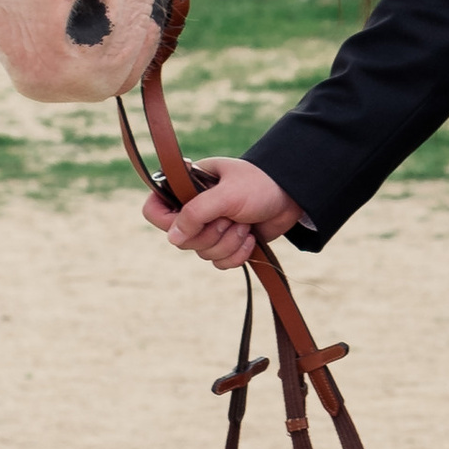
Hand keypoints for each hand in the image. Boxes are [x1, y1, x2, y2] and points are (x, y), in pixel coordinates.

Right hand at [142, 156, 305, 269]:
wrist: (293, 196)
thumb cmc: (260, 185)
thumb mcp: (226, 195)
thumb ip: (196, 213)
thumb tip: (173, 238)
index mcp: (187, 187)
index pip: (154, 209)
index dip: (167, 221)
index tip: (188, 223)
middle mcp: (195, 209)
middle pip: (181, 240)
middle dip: (211, 234)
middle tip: (230, 218)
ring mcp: (211, 227)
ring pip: (202, 253)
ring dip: (228, 243)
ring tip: (245, 225)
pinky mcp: (227, 243)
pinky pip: (220, 262)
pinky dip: (237, 254)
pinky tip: (251, 238)